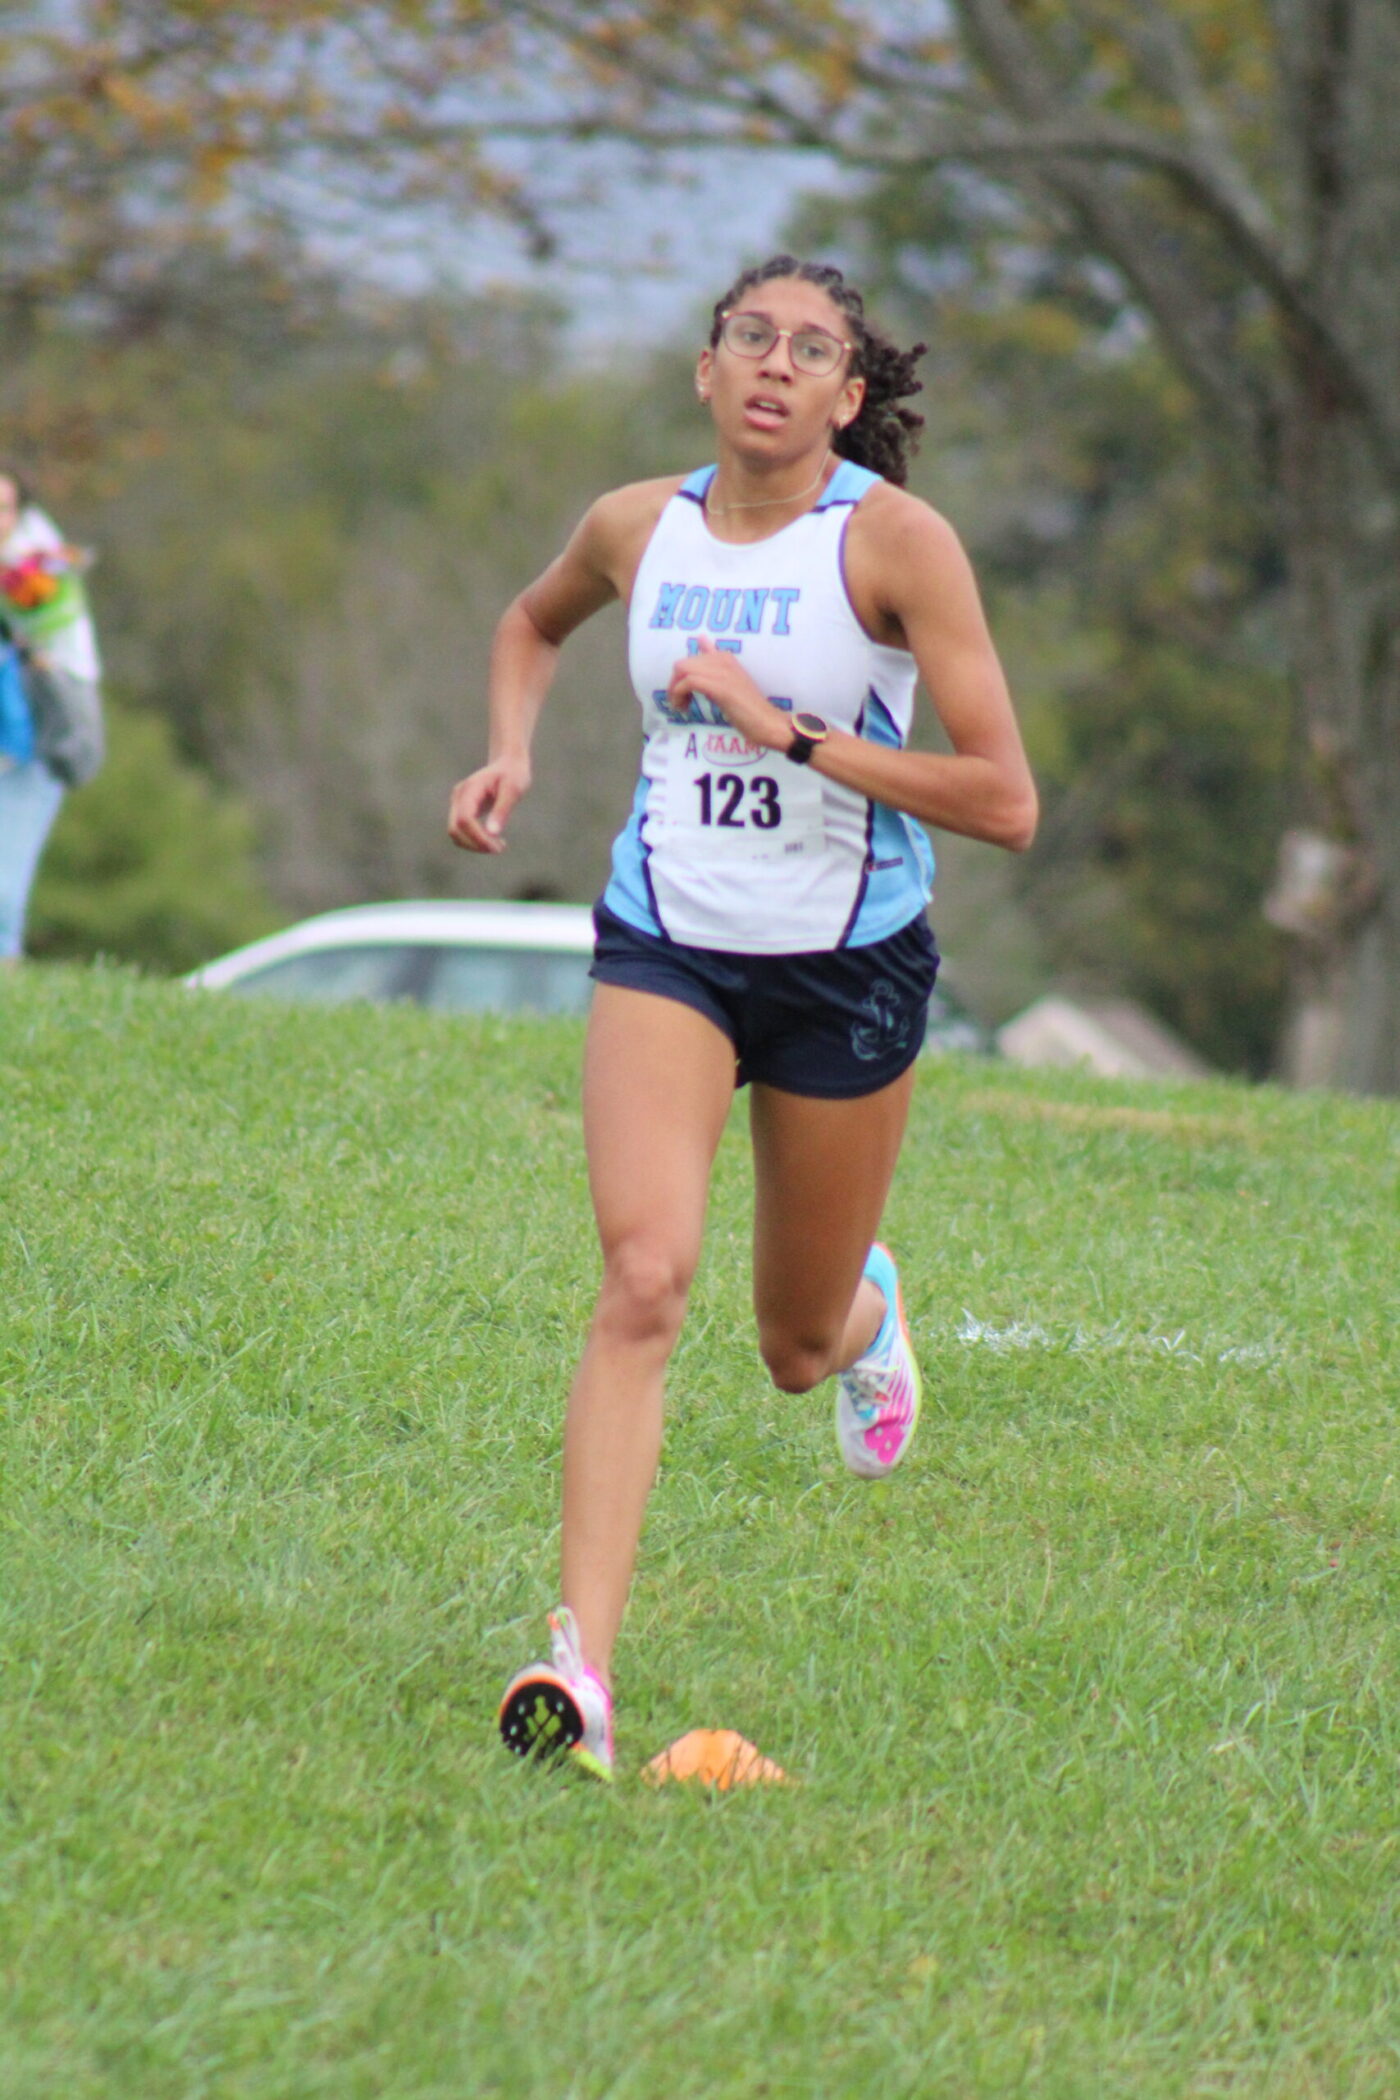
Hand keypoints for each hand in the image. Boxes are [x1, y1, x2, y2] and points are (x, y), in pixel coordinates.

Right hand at [448, 755, 530, 853]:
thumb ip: (502, 810)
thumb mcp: (513, 790)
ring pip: (455, 833)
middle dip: (475, 844)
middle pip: (455, 829)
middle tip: (500, 848)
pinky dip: (473, 841)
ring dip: (474, 845)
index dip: (477, 837)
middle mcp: (459, 796)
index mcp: (470, 789)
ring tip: (498, 846)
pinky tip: (493, 840)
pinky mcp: (461, 810)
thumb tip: (492, 833)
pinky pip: (461, 831)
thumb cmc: (513, 775)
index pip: (465, 819)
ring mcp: (457, 803)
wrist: (508, 764)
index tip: (497, 846)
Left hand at [666, 638, 794, 752]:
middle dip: (674, 684)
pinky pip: (689, 682)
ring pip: (683, 670)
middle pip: (682, 664)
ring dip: (675, 691)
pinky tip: (685, 708)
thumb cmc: (749, 708)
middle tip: (680, 703)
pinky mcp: (720, 687)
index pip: (691, 658)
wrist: (767, 723)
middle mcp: (722, 659)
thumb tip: (701, 640)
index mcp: (725, 657)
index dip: (681, 677)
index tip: (684, 694)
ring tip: (681, 707)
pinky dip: (681, 695)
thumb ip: (714, 665)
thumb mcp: (729, 683)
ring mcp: (722, 672)